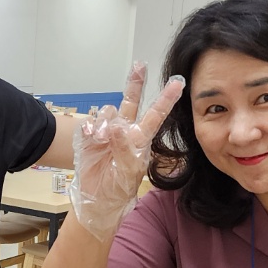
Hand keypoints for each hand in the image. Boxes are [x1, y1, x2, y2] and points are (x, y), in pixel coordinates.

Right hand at [68, 63, 184, 240]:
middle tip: (139, 66)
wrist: (96, 201)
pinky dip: (90, 129)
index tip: (179, 82)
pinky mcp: (88, 137)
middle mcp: (124, 131)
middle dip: (135, 83)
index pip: (156, 115)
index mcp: (140, 139)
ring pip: (108, 112)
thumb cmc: (118, 189)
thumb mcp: (128, 172)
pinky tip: (92, 138)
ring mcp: (106, 133)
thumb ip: (124, 148)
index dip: (166, 98)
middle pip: (131, 102)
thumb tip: (116, 126)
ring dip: (106, 121)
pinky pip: (89, 124)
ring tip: (103, 139)